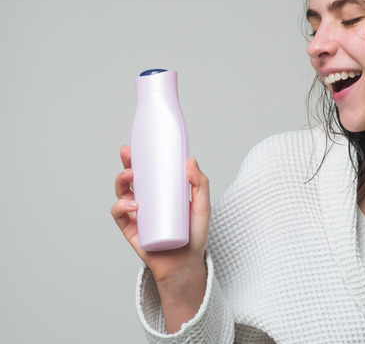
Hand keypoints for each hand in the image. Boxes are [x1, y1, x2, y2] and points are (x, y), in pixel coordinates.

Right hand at [111, 145, 209, 331]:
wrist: (186, 264)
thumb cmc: (195, 235)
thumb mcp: (203, 207)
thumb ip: (201, 184)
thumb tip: (191, 161)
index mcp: (163, 191)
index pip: (150, 170)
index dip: (142, 156)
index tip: (139, 144)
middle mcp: (148, 200)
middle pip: (132, 177)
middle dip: (127, 162)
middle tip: (128, 153)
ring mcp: (137, 213)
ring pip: (121, 192)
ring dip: (121, 180)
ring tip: (131, 177)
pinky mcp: (130, 228)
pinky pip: (119, 214)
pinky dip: (121, 205)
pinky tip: (133, 204)